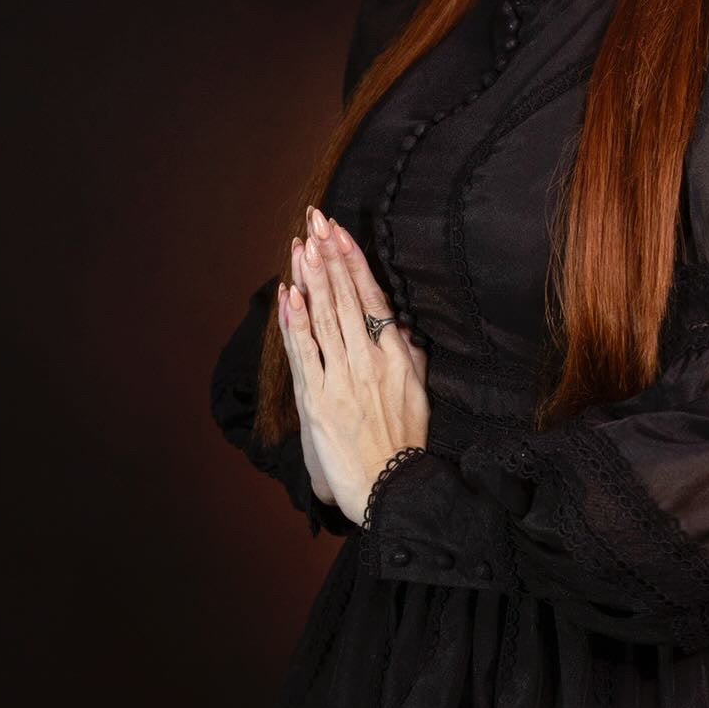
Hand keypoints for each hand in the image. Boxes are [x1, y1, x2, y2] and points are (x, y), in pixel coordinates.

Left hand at [277, 207, 430, 524]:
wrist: (393, 487)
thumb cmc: (406, 443)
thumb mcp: (419, 394)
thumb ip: (411, 358)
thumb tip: (405, 330)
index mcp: (396, 356)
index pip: (372, 298)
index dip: (354, 262)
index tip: (341, 233)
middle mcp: (369, 360)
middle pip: (346, 298)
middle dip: (329, 256)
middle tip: (316, 220)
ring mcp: (343, 378)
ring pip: (325, 317)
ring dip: (312, 277)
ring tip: (302, 243)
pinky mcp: (318, 399)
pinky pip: (305, 352)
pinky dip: (295, 321)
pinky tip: (289, 293)